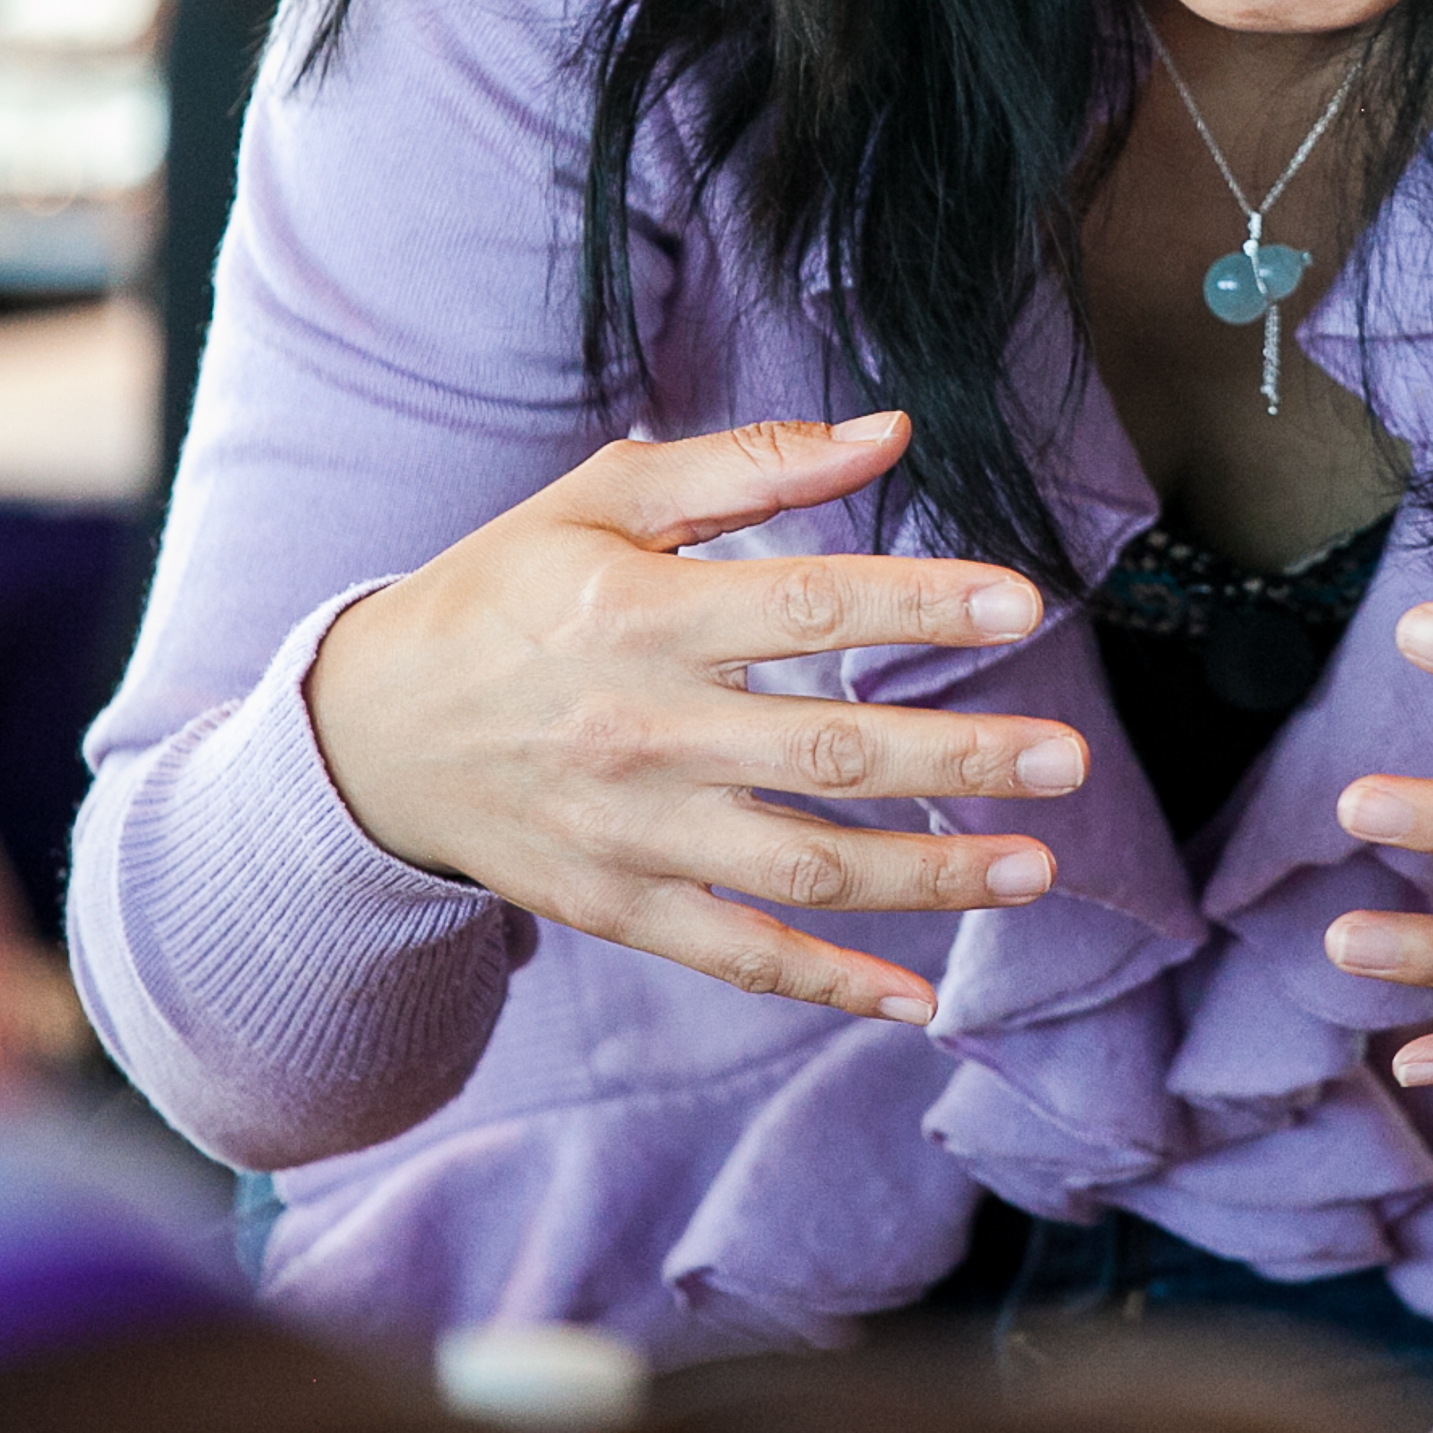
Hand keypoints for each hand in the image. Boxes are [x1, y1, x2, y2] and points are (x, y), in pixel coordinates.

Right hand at [304, 412, 1086, 1028]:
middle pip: (829, 750)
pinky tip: (922, 999)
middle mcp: (641, 728)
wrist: (363, 733)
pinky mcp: (616, 906)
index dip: (923, 606)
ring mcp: (630, 832)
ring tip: (1034, 868)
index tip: (1023, 607)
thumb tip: (888, 432)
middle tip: (1069, 760)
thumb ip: (749, 464)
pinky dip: (831, 984)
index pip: (812, 606)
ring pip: (804, 867)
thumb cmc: (499, 594)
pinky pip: (739, 956)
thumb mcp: (601, 500)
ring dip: (929, 875)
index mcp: (638, 612)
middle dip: (960, 757)